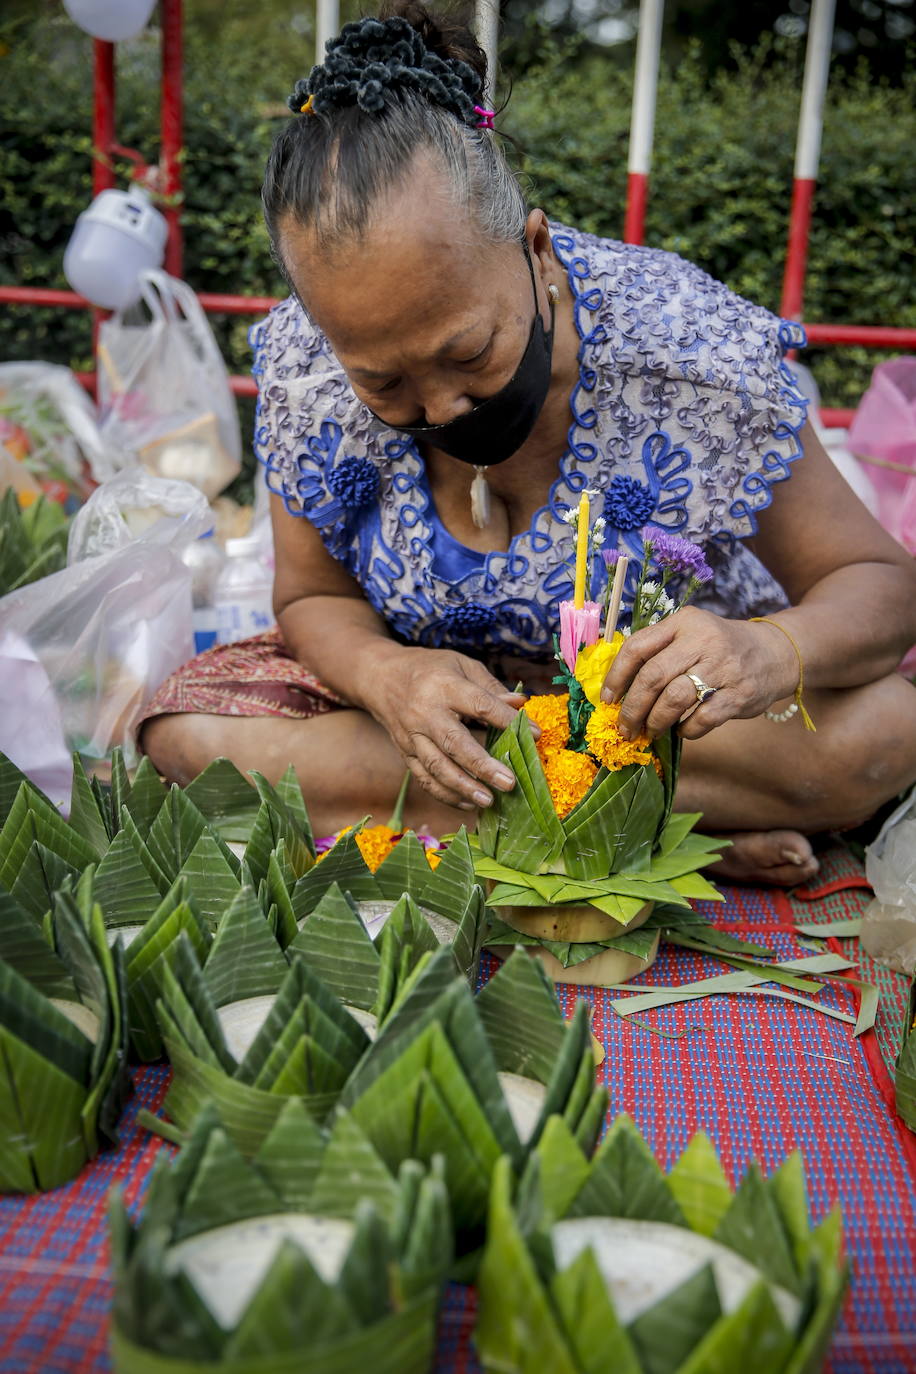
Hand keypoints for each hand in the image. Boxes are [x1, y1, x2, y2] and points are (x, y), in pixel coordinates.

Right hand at [357, 645, 526, 809]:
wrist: (379, 676)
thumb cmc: (429, 669)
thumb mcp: (461, 665)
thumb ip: (490, 687)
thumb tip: (520, 706)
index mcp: (444, 686)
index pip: (480, 705)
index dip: (507, 720)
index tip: (536, 734)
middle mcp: (425, 712)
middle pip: (455, 743)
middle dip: (482, 766)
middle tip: (509, 783)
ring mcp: (412, 736)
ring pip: (437, 767)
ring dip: (464, 787)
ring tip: (490, 801)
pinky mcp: (405, 752)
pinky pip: (424, 778)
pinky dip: (446, 794)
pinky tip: (468, 803)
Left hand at [600, 607, 797, 740]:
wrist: (776, 652)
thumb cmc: (720, 647)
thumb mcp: (691, 633)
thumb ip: (659, 651)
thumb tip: (617, 690)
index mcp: (683, 623)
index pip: (638, 647)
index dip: (617, 676)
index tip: (608, 700)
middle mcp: (703, 640)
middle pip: (653, 676)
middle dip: (633, 708)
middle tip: (625, 727)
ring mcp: (723, 666)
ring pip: (675, 699)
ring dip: (656, 721)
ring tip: (651, 731)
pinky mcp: (740, 693)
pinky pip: (703, 718)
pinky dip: (686, 729)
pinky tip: (682, 729)